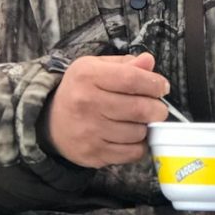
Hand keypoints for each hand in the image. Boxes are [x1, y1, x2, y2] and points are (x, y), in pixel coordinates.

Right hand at [42, 52, 169, 167]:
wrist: (52, 123)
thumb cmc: (80, 91)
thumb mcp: (96, 68)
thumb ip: (125, 64)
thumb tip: (149, 61)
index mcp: (87, 76)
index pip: (131, 79)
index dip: (154, 83)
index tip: (162, 87)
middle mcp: (87, 103)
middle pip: (139, 108)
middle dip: (158, 108)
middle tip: (157, 108)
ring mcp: (90, 131)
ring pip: (138, 132)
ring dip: (146, 127)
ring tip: (139, 121)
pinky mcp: (94, 153)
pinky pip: (132, 152)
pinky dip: (139, 145)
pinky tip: (131, 136)